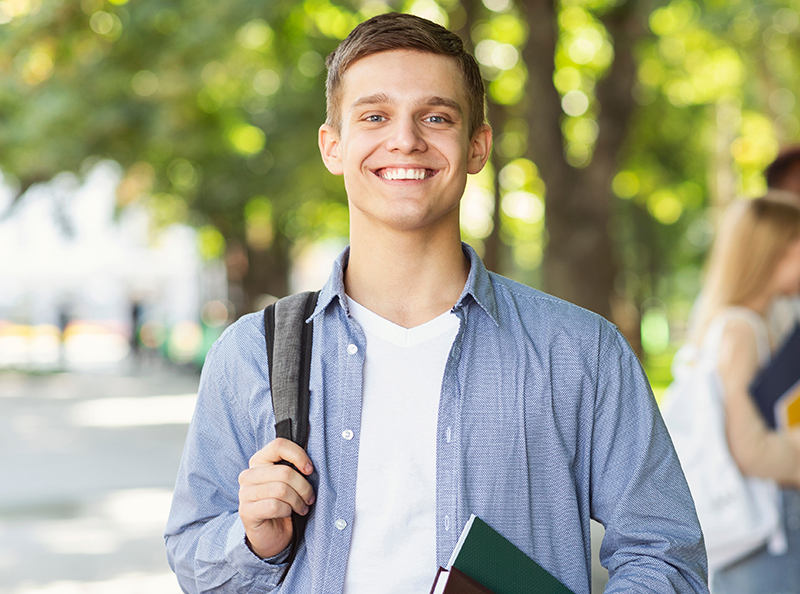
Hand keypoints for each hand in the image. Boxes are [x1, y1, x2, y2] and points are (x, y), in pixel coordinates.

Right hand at [238, 438, 315, 558]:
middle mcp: (248, 475)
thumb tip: (309, 464)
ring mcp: (245, 493)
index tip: (309, 469)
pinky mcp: (246, 511)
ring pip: (281, 490)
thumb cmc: (283, 504)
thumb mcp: (289, 482)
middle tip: (309, 497)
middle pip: (285, 472)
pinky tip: (288, 514)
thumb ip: (294, 468)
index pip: (279, 445)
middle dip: (304, 487)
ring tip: (301, 507)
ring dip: (298, 501)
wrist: (271, 534)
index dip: (298, 455)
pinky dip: (287, 511)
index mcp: (259, 461)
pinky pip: (275, 506)